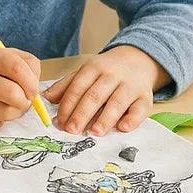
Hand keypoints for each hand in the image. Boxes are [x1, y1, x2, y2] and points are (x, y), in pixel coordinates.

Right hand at [0, 42, 39, 130]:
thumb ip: (22, 62)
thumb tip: (37, 89)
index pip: (15, 67)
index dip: (31, 81)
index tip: (33, 89)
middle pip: (12, 94)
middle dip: (25, 101)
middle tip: (23, 100)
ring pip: (5, 113)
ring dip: (15, 112)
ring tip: (10, 105)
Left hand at [43, 46, 165, 135]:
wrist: (138, 60)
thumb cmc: (106, 71)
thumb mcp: (85, 72)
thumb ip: (66, 85)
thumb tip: (46, 97)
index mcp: (93, 68)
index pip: (77, 87)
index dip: (67, 105)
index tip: (59, 121)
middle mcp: (111, 76)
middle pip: (95, 95)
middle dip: (81, 114)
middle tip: (72, 130)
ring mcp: (130, 86)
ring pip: (117, 102)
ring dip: (105, 118)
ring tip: (95, 132)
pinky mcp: (146, 97)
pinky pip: (140, 109)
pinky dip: (132, 119)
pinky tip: (123, 128)